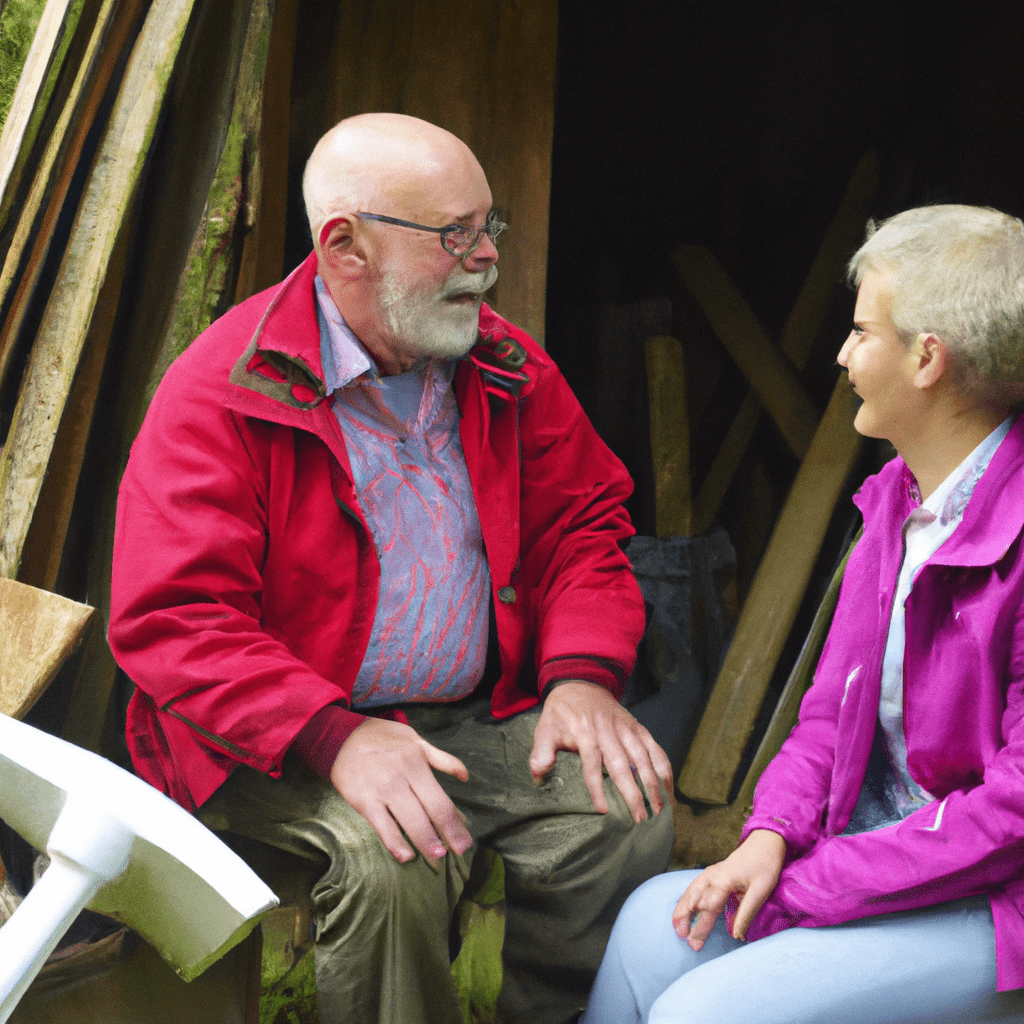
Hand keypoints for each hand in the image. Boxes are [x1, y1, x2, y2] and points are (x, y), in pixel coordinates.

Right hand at [328, 717, 472, 868]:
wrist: (343, 737)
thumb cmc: (383, 739)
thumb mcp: (416, 740)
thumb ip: (441, 759)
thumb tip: (465, 777)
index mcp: (417, 762)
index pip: (441, 800)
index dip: (455, 823)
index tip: (465, 840)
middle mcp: (402, 777)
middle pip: (430, 813)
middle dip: (447, 836)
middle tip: (459, 852)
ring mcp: (382, 790)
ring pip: (409, 821)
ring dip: (425, 842)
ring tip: (437, 857)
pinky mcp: (363, 801)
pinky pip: (382, 826)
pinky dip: (395, 843)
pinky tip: (405, 856)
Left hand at [529, 680, 673, 822]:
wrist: (581, 684)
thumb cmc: (562, 713)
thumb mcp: (545, 728)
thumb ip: (542, 751)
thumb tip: (538, 776)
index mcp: (585, 733)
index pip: (592, 763)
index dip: (597, 787)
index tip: (603, 810)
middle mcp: (609, 731)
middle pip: (623, 764)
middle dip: (633, 792)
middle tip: (639, 818)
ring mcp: (627, 729)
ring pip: (644, 758)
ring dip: (653, 783)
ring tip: (659, 809)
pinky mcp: (638, 728)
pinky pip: (655, 749)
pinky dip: (665, 769)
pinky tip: (669, 790)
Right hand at [672, 829, 785, 949]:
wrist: (764, 842)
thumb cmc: (765, 865)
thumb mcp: (761, 890)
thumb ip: (746, 913)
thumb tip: (737, 935)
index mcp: (723, 881)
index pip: (707, 908)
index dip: (700, 927)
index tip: (695, 944)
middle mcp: (712, 876)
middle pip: (693, 900)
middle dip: (685, 919)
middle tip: (682, 938)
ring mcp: (710, 873)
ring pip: (690, 892)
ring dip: (681, 909)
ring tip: (676, 927)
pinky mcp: (711, 873)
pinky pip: (693, 887)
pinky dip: (685, 899)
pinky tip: (683, 909)